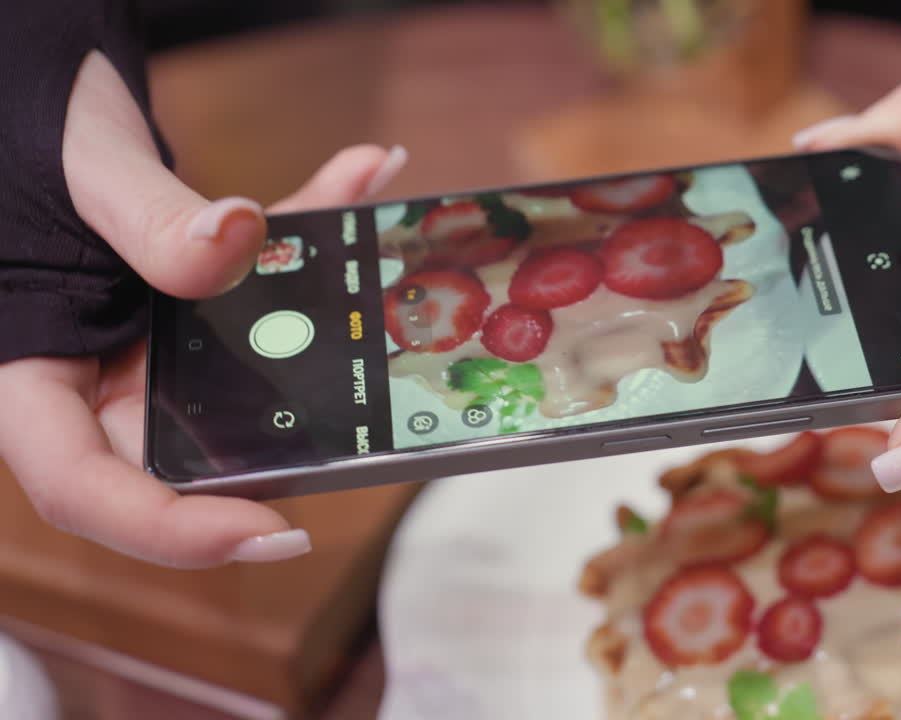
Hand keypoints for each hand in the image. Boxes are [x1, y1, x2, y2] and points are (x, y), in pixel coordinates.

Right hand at [0, 51, 406, 567]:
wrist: (32, 88)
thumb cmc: (24, 131)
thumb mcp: (78, 168)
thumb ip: (146, 215)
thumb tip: (235, 240)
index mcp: (30, 376)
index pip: (84, 488)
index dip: (173, 529)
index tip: (272, 530)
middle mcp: (90, 378)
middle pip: (186, 454)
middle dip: (285, 445)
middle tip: (372, 432)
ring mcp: (145, 348)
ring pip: (243, 377)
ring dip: (318, 325)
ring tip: (382, 282)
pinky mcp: (189, 306)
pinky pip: (256, 294)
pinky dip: (310, 238)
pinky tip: (362, 176)